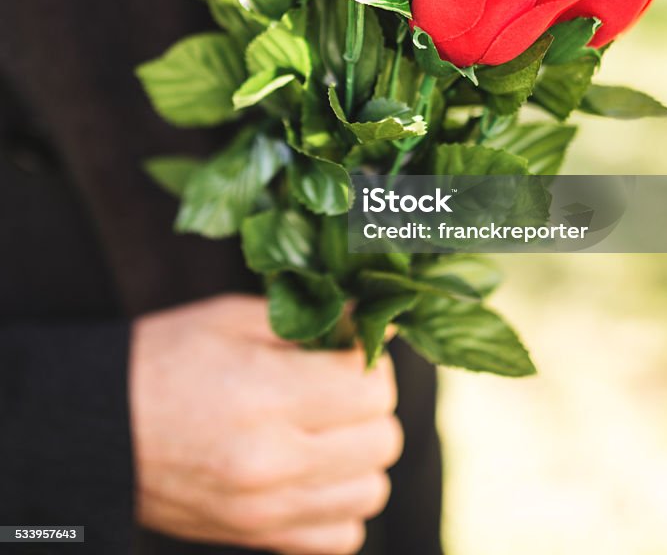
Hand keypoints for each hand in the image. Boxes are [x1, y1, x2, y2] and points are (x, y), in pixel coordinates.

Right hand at [129, 294, 401, 553]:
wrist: (98, 428)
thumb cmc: (164, 359)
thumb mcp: (232, 318)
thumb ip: (310, 319)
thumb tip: (375, 319)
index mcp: (265, 393)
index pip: (371, 385)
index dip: (368, 359)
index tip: (347, 348)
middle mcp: (273, 460)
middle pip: (383, 438)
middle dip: (371, 403)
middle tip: (338, 384)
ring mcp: (267, 509)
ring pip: (372, 488)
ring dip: (361, 454)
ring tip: (327, 427)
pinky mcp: (258, 538)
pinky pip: (343, 535)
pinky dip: (341, 502)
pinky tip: (314, 470)